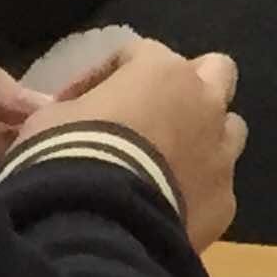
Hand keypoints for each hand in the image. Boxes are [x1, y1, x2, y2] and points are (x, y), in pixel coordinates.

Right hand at [17, 43, 245, 249]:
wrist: (93, 223)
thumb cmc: (67, 155)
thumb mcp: (47, 119)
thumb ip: (72, 107)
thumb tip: (72, 114)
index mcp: (161, 72)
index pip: (139, 53)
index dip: (105, 74)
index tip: (73, 102)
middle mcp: (204, 103)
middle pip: (216, 72)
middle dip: (190, 85)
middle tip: (154, 111)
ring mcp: (221, 151)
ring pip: (229, 129)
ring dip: (203, 138)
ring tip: (167, 162)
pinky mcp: (224, 199)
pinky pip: (216, 186)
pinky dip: (196, 191)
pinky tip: (168, 206)